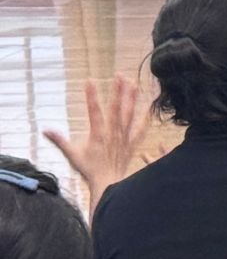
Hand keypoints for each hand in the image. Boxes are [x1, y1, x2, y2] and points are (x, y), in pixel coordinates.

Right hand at [43, 73, 145, 211]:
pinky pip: (141, 128)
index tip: (90, 80)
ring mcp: (124, 137)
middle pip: (117, 108)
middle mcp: (113, 132)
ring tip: (134, 84)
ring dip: (132, 98)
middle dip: (118, 90)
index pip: (94, 110)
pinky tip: (149, 107)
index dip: (92, 95)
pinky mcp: (132, 143)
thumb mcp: (72, 155)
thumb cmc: (89, 169)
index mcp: (98, 134)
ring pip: (130, 114)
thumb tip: (45, 131)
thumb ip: (60, 141)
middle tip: (119, 75)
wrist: (108, 183)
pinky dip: (145, 118)